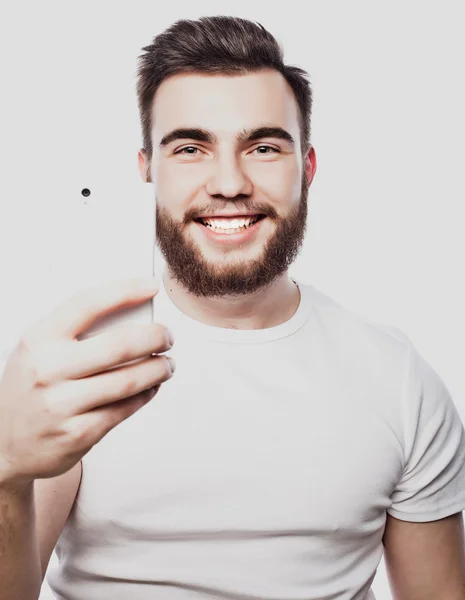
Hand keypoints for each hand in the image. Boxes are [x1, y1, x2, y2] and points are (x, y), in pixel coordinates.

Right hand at [0, 278, 174, 486]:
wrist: (3, 443)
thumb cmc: (27, 390)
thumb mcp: (37, 350)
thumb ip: (74, 332)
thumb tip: (129, 314)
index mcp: (39, 340)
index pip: (88, 304)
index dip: (125, 291)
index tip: (150, 286)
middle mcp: (49, 370)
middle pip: (120, 345)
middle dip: (155, 337)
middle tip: (167, 336)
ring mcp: (63, 404)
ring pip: (129, 380)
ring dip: (158, 369)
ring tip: (167, 364)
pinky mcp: (79, 433)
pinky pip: (125, 408)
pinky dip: (145, 395)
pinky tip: (151, 387)